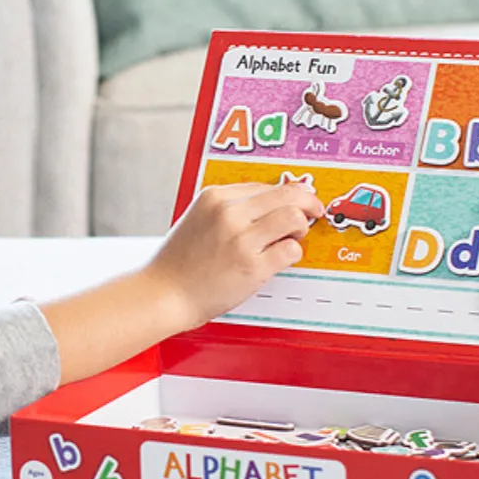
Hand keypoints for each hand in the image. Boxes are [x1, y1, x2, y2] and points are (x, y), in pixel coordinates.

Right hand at [143, 181, 323, 331]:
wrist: (164, 293)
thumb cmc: (178, 263)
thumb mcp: (196, 219)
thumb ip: (227, 209)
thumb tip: (266, 205)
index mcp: (214, 197)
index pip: (264, 185)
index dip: (287, 192)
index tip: (297, 198)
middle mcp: (229, 213)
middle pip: (287, 194)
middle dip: (308, 202)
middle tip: (314, 211)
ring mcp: (241, 239)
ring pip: (294, 218)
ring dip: (301, 227)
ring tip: (294, 237)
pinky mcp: (253, 266)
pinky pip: (290, 250)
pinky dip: (292, 254)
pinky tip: (280, 259)